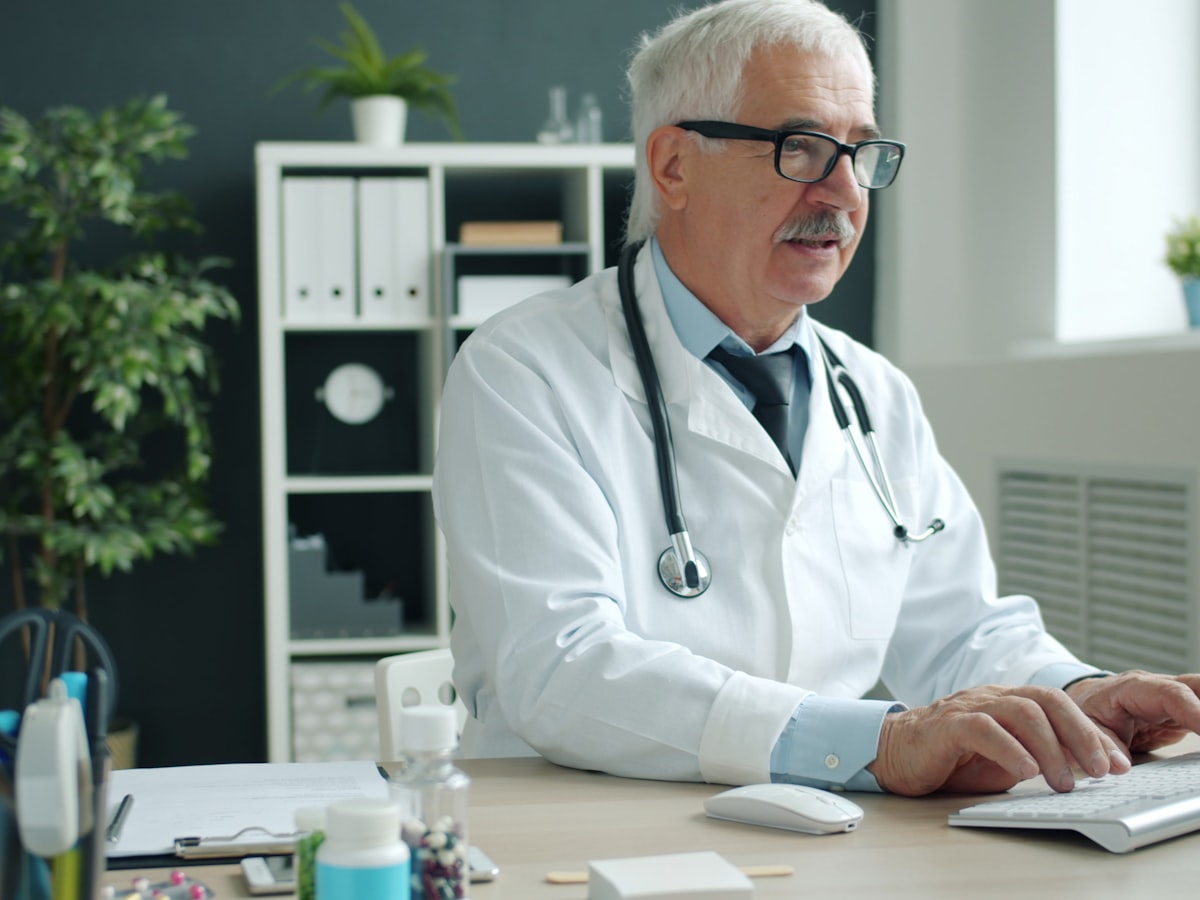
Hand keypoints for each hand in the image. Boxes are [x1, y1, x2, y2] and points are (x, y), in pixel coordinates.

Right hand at [867, 684, 1130, 795]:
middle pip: (1048, 701)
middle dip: (1083, 735)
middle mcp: (993, 697)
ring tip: (1064, 783)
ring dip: (1051, 749)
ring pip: (1022, 712)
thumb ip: (1035, 758)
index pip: (1061, 707)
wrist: (892, 753)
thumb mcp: (1002, 760)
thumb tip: (1080, 774)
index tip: (1121, 764)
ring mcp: (969, 706)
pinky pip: (984, 729)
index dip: (1094, 733)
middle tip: (1104, 770)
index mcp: (1009, 702)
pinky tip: (1026, 772)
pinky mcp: (946, 724)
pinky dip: (1010, 749)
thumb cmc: (949, 758)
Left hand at [1066, 670, 1199, 755]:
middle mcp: (1159, 688)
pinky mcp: (1185, 713)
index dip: (1197, 713)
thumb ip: (1101, 744)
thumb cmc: (1086, 712)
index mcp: (1134, 688)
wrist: (1086, 701)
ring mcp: (1175, 698)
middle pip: (1199, 687)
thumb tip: (1119, 766)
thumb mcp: (1085, 727)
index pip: (1173, 695)